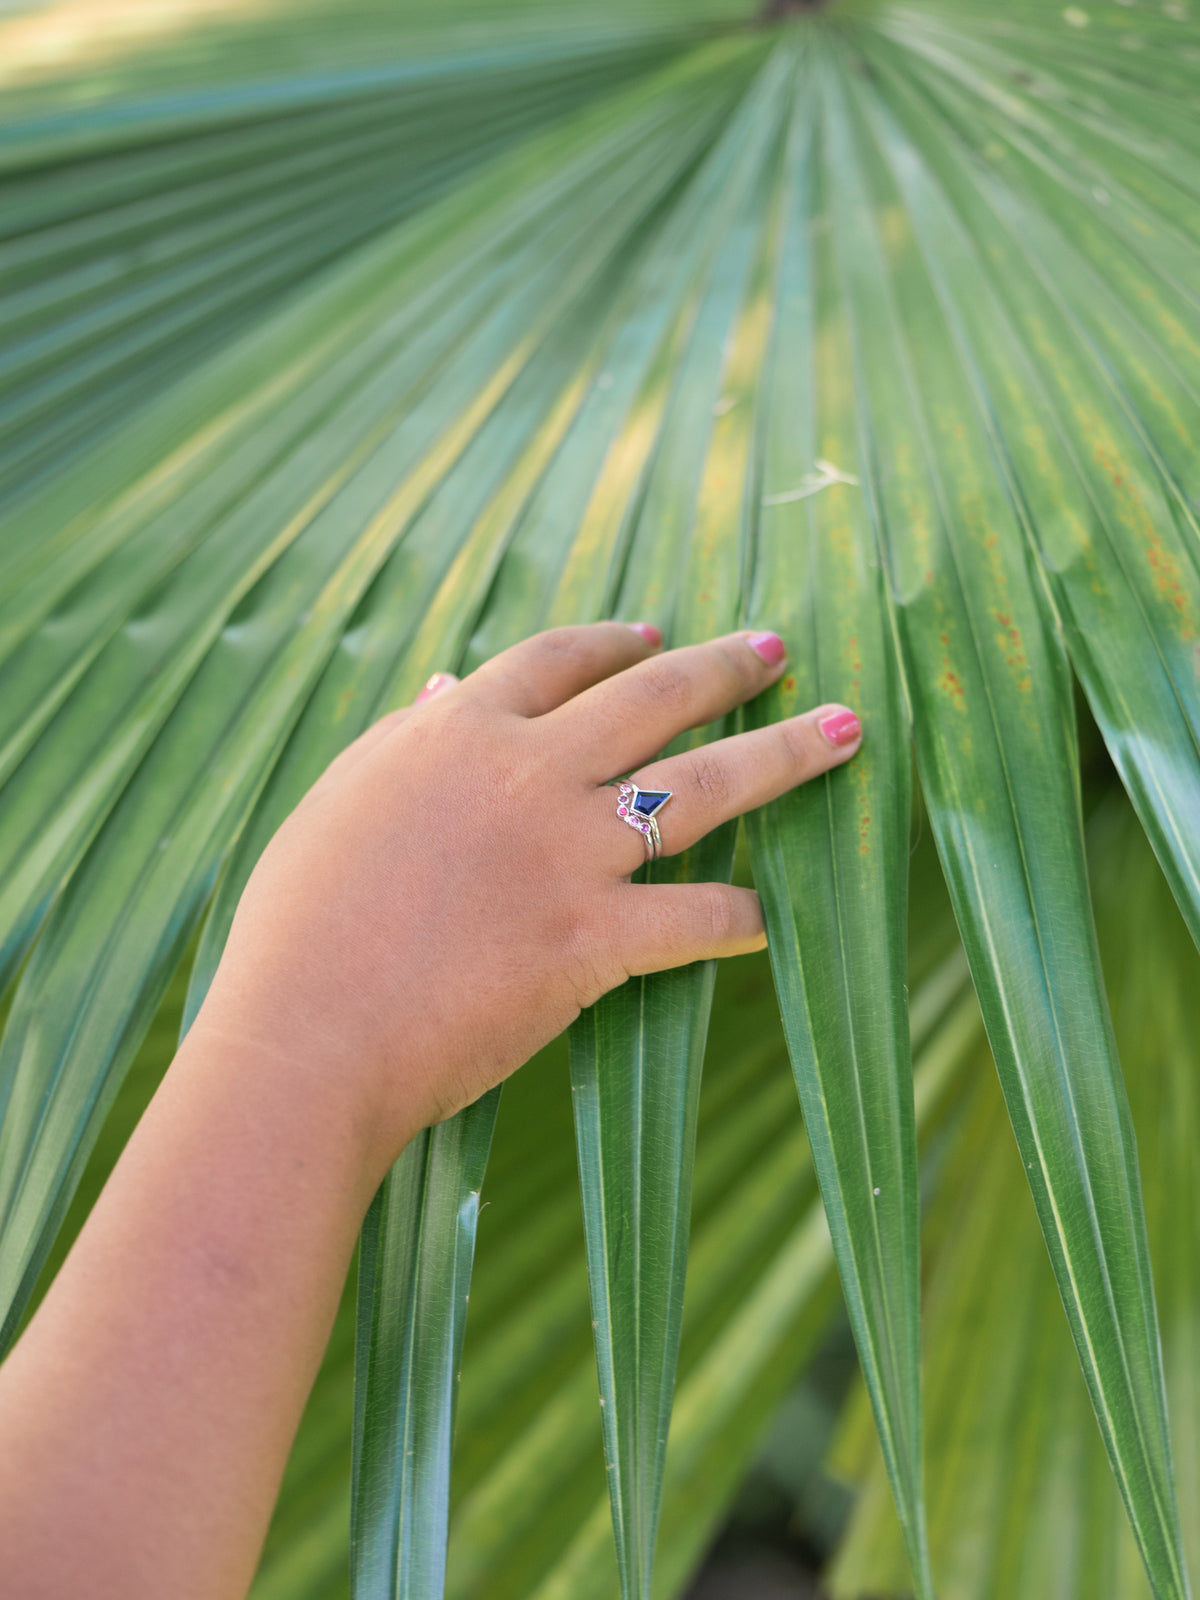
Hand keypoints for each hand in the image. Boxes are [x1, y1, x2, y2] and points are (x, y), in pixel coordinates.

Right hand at [198, 623, 862, 1174]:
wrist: (306, 1034)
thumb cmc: (300, 926)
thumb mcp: (342, 802)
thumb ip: (406, 740)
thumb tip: (448, 688)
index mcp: (458, 731)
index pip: (556, 658)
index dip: (615, 641)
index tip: (655, 635)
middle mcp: (527, 771)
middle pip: (654, 696)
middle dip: (726, 667)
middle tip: (777, 651)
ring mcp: (570, 852)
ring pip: (705, 784)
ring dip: (785, 753)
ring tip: (844, 730)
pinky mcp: (594, 938)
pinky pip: (697, 920)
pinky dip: (742, 920)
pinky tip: (774, 920)